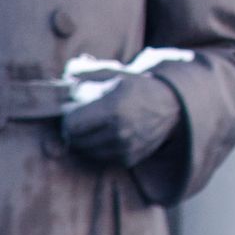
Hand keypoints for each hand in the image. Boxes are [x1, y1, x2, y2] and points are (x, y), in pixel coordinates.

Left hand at [61, 74, 182, 166]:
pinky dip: (99, 148)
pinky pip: (101, 158)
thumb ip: (86, 75)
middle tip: (82, 118)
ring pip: (86, 151)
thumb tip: (64, 81)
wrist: (171, 106)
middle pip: (76, 140)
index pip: (72, 124)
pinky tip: (107, 135)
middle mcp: (119, 131)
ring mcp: (124, 148)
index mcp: (113, 108)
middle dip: (74, 129)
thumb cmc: (138, 87)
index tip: (74, 110)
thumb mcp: (115, 74)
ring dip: (85, 140)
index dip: (68, 117)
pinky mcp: (128, 159)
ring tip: (95, 126)